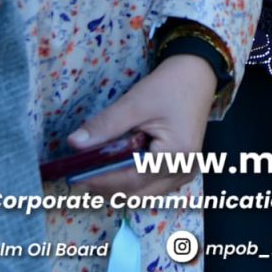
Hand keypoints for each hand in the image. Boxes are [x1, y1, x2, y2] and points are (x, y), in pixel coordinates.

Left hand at [66, 54, 217, 196]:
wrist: (196, 76)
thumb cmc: (169, 86)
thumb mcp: (135, 103)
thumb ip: (105, 125)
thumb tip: (74, 143)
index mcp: (176, 155)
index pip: (131, 179)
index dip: (101, 180)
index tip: (75, 176)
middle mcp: (183, 171)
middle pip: (137, 194)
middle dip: (107, 188)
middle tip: (80, 176)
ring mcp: (184, 174)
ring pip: (143, 196)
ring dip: (118, 188)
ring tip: (94, 173)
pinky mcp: (181, 171)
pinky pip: (152, 187)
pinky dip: (132, 183)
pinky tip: (116, 170)